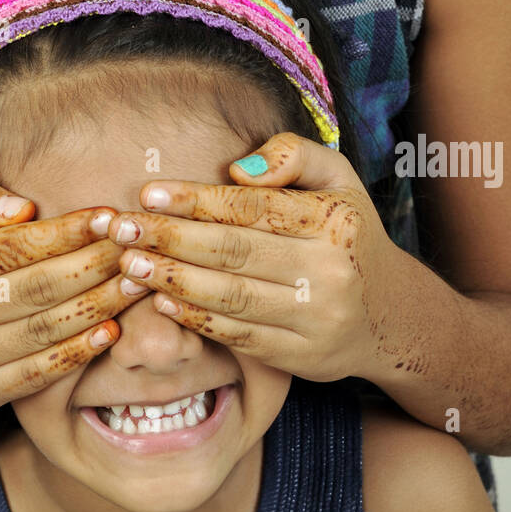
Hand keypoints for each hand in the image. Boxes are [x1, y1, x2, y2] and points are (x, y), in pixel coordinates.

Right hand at [0, 172, 145, 410]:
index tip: (108, 215)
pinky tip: (111, 329)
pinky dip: (78, 353)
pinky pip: (36, 375)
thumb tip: (23, 209)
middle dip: (93, 266)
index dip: (66, 231)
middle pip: (34, 291)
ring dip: (98, 307)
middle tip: (134, 246)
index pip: (11, 248)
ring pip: (42, 333)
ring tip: (135, 281)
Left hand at [104, 132, 406, 382]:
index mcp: (333, 221)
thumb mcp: (337, 177)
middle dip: (171, 239)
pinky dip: (196, 320)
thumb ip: (292, 154)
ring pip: (231, 297)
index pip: (253, 208)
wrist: (389, 314)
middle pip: (235, 252)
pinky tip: (161, 302)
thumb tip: (238, 167)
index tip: (149, 193)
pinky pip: (239, 337)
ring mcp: (315, 319)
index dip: (197, 200)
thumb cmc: (346, 232)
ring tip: (130, 264)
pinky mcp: (301, 358)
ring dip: (173, 281)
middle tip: (121, 228)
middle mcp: (328, 271)